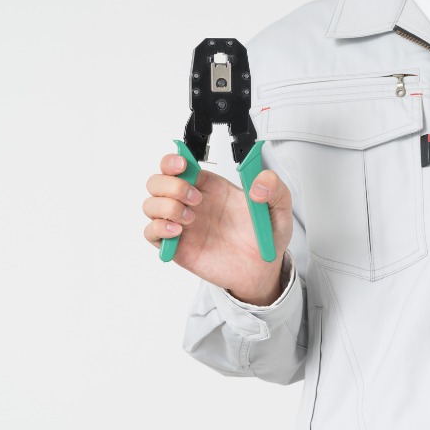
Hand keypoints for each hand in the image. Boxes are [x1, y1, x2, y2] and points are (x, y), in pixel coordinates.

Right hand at [142, 152, 293, 305]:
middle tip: (196, 199)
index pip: (178, 164)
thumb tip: (257, 185)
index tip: (183, 165)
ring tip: (191, 219)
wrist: (264, 270)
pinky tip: (179, 231)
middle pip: (157, 181)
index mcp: (211, 186)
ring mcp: (182, 224)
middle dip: (170, 185)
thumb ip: (274, 187)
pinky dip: (158, 228)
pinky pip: (151, 233)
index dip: (173, 160)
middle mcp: (191, 202)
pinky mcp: (177, 246)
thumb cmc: (266, 236)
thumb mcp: (279, 207)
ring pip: (150, 205)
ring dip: (165, 206)